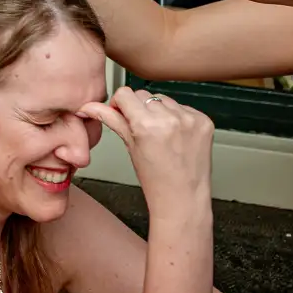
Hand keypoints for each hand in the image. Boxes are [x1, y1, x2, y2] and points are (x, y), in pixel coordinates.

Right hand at [79, 88, 213, 219]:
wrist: (184, 198)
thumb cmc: (155, 180)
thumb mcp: (129, 146)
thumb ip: (111, 120)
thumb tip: (88, 106)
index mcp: (146, 125)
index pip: (125, 93)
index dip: (120, 104)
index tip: (122, 115)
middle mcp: (170, 118)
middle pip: (144, 95)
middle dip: (139, 108)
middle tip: (143, 131)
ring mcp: (190, 119)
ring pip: (164, 100)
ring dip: (159, 111)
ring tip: (162, 136)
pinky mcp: (204, 121)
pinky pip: (184, 108)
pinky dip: (178, 118)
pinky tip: (177, 137)